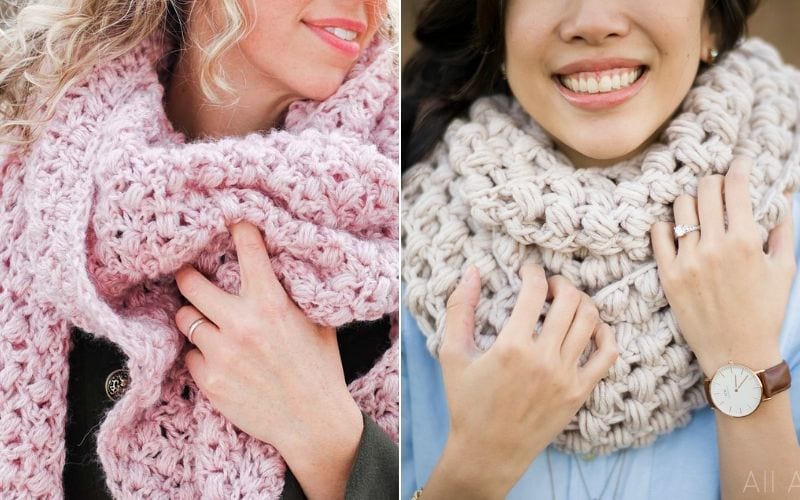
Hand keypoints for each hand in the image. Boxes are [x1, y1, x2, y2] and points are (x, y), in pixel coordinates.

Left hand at [174, 221, 361, 499]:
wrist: (312, 421)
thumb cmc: (320, 368)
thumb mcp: (317, 322)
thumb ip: (293, 294)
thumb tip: (279, 266)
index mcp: (271, 303)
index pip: (247, 249)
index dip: (237, 228)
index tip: (230, 218)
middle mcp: (241, 324)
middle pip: (190, 283)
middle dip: (188, 276)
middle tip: (190, 276)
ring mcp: (222, 354)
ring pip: (185, 319)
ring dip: (195, 318)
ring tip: (208, 324)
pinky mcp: (210, 381)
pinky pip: (190, 355)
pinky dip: (201, 354)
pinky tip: (220, 360)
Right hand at [422, 262, 617, 498]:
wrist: (489, 451)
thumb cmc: (467, 403)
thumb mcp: (453, 354)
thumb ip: (460, 309)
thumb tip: (472, 271)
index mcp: (512, 346)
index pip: (535, 290)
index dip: (533, 271)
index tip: (528, 270)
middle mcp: (543, 359)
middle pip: (569, 300)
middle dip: (560, 283)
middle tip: (549, 285)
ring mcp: (566, 376)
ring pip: (590, 321)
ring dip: (581, 302)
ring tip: (566, 303)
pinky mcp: (580, 391)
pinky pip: (607, 353)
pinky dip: (603, 332)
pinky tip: (589, 327)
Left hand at [651, 157, 795, 377]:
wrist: (736, 352)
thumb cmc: (764, 311)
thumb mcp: (784, 269)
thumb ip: (782, 229)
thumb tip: (783, 195)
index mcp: (746, 241)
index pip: (736, 186)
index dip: (739, 167)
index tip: (741, 162)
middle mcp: (714, 246)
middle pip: (706, 189)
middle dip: (715, 181)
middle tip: (720, 187)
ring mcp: (688, 260)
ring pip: (681, 207)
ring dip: (692, 202)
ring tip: (700, 211)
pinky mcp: (668, 274)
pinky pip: (659, 233)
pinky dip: (668, 226)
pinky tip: (678, 230)